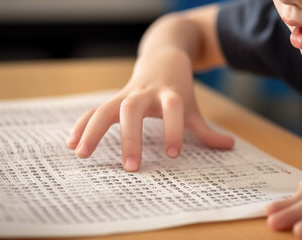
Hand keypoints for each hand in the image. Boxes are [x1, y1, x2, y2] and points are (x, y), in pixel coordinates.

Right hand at [66, 49, 233, 171]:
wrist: (163, 57)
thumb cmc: (178, 87)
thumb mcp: (191, 105)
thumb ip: (205, 128)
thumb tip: (229, 146)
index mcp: (169, 94)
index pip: (172, 108)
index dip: (173, 129)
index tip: (173, 154)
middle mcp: (145, 94)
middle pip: (133, 109)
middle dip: (130, 137)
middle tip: (131, 168)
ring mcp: (126, 95)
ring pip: (105, 109)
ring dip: (93, 131)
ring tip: (82, 154)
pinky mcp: (114, 98)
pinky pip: (94, 111)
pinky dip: (83, 125)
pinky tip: (72, 143)